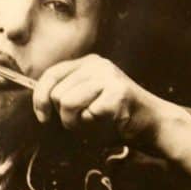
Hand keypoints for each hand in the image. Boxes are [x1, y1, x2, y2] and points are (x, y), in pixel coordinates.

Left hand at [32, 54, 188, 151]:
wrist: (150, 124)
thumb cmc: (114, 118)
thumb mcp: (85, 102)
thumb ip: (64, 97)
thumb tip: (40, 105)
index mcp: (86, 64)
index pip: (50, 75)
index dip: (40, 98)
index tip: (43, 117)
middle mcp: (97, 64)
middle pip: (56, 93)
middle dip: (64, 116)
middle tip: (85, 121)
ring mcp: (108, 76)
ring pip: (67, 103)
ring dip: (77, 123)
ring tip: (95, 122)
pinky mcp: (118, 91)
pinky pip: (88, 114)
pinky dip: (95, 126)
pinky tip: (109, 122)